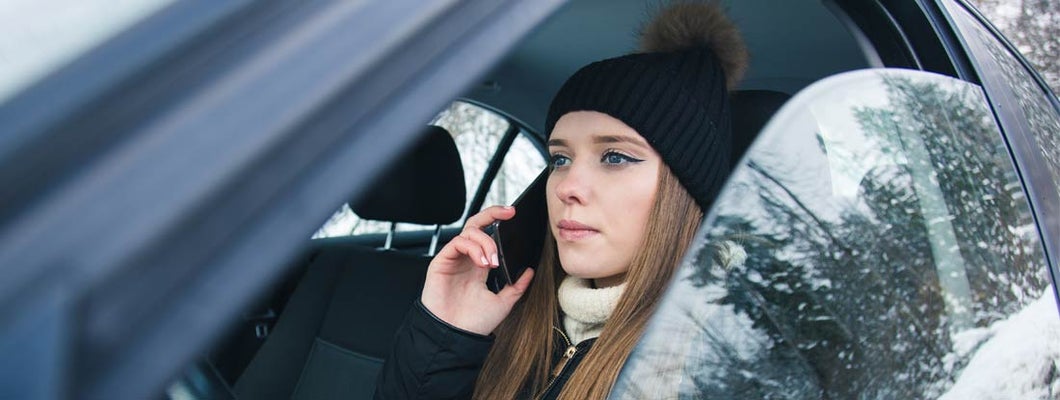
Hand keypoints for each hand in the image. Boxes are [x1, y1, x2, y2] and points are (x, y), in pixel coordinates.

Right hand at [420, 205, 535, 334]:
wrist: (456, 337)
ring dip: (485, 242)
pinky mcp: (441, 263)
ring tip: (492, 261)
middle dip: (491, 214)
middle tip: (507, 213)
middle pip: (475, 225)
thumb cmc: (474, 323)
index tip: (513, 215)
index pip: (487, 235)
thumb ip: (517, 286)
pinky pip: (456, 243)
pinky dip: (472, 247)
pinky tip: (482, 262)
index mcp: (479, 266)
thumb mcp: (504, 302)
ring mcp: (453, 260)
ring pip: (468, 232)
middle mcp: (466, 259)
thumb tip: (529, 271)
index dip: (498, 221)